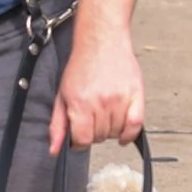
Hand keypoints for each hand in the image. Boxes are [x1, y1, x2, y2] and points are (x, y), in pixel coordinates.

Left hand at [50, 23, 143, 153]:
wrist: (102, 41)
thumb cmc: (82, 65)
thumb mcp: (62, 94)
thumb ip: (58, 125)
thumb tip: (54, 150)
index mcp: (80, 103)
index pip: (83, 140)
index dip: (80, 140)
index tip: (80, 133)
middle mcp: (101, 103)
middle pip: (100, 137)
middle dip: (94, 132)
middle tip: (93, 118)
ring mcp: (120, 99)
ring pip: (116, 133)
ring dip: (111, 130)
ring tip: (106, 114)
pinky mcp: (136, 95)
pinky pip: (136, 126)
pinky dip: (129, 134)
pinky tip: (123, 133)